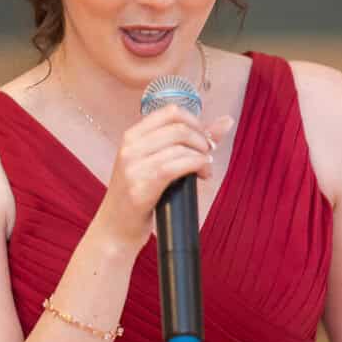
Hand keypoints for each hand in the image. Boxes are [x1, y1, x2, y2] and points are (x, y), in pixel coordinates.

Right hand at [92, 106, 236, 247]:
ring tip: (205, 170)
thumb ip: (188, 141)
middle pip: (179, 128)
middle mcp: (130, 147)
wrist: (115, 229)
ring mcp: (133, 166)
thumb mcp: (157, 163)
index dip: (195, 122)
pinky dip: (197, 167)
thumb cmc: (140, 195)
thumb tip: (226, 121)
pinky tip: (202, 175)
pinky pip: (177, 166)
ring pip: (181, 147)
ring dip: (202, 157)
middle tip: (207, 156)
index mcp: (132, 136)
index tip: (203, 138)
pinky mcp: (141, 186)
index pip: (170, 112)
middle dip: (202, 140)